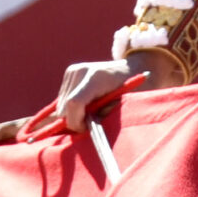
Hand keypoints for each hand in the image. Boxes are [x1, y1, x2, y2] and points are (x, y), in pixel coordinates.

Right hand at [57, 52, 182, 131]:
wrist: (136, 67)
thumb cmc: (136, 89)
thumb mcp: (127, 105)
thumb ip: (106, 115)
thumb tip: (86, 127)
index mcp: (96, 77)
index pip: (74, 103)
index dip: (76, 122)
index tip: (87, 129)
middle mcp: (80, 71)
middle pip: (64, 107)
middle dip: (75, 120)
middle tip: (93, 123)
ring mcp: (73, 70)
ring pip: (61, 105)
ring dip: (73, 114)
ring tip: (93, 112)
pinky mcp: (70, 73)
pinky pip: (62, 100)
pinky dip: (72, 108)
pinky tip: (87, 105)